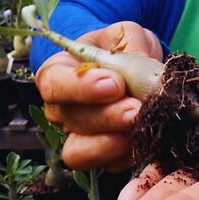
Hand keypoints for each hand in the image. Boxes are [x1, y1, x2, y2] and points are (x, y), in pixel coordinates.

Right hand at [35, 21, 162, 171]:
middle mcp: (62, 108)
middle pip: (70, 120)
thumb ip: (130, 46)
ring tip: (138, 128)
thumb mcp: (126, 34)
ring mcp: (79, 135)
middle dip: (105, 117)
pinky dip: (126, 157)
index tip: (115, 84)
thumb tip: (140, 73)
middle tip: (136, 108)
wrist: (138, 69)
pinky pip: (107, 165)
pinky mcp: (102, 154)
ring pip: (79, 152)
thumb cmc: (123, 48)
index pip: (53, 84)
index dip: (80, 88)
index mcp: (59, 73)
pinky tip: (146, 140)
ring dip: (109, 144)